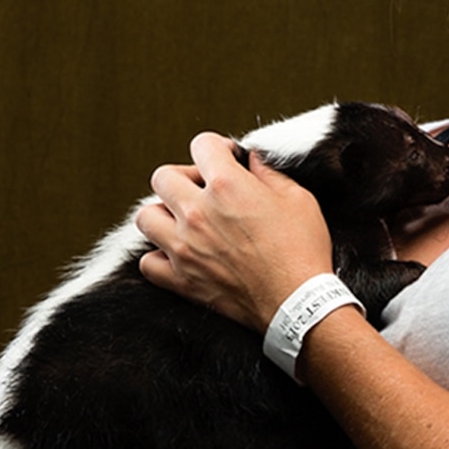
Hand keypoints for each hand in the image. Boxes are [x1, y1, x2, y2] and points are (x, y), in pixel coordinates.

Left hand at [136, 131, 334, 332]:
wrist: (298, 303)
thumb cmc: (302, 252)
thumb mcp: (299, 200)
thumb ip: (270, 174)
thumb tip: (254, 161)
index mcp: (227, 186)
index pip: (202, 145)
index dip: (216, 148)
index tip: (225, 159)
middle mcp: (198, 212)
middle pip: (163, 176)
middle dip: (184, 178)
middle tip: (202, 190)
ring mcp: (184, 247)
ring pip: (146, 217)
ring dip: (163, 214)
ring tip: (184, 221)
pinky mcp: (181, 278)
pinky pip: (148, 262)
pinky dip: (159, 256)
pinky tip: (178, 253)